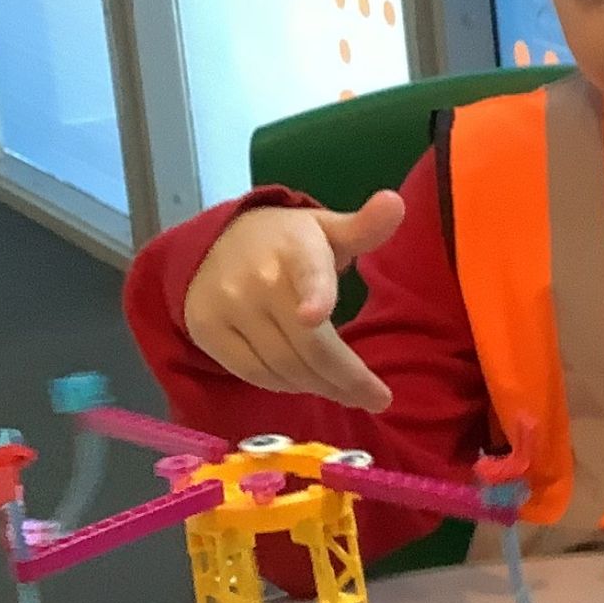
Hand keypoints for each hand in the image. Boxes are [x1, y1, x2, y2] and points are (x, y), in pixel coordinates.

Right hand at [181, 192, 404, 410]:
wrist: (214, 242)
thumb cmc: (288, 241)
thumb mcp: (326, 229)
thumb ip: (364, 227)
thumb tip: (395, 202)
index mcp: (296, 248)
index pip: (307, 273)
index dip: (312, 294)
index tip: (314, 315)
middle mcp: (258, 278)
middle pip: (308, 345)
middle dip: (346, 379)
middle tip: (376, 399)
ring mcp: (228, 306)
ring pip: (282, 366)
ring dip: (319, 386)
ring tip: (346, 393)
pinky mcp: (207, 330)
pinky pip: (252, 373)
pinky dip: (283, 386)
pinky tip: (305, 384)